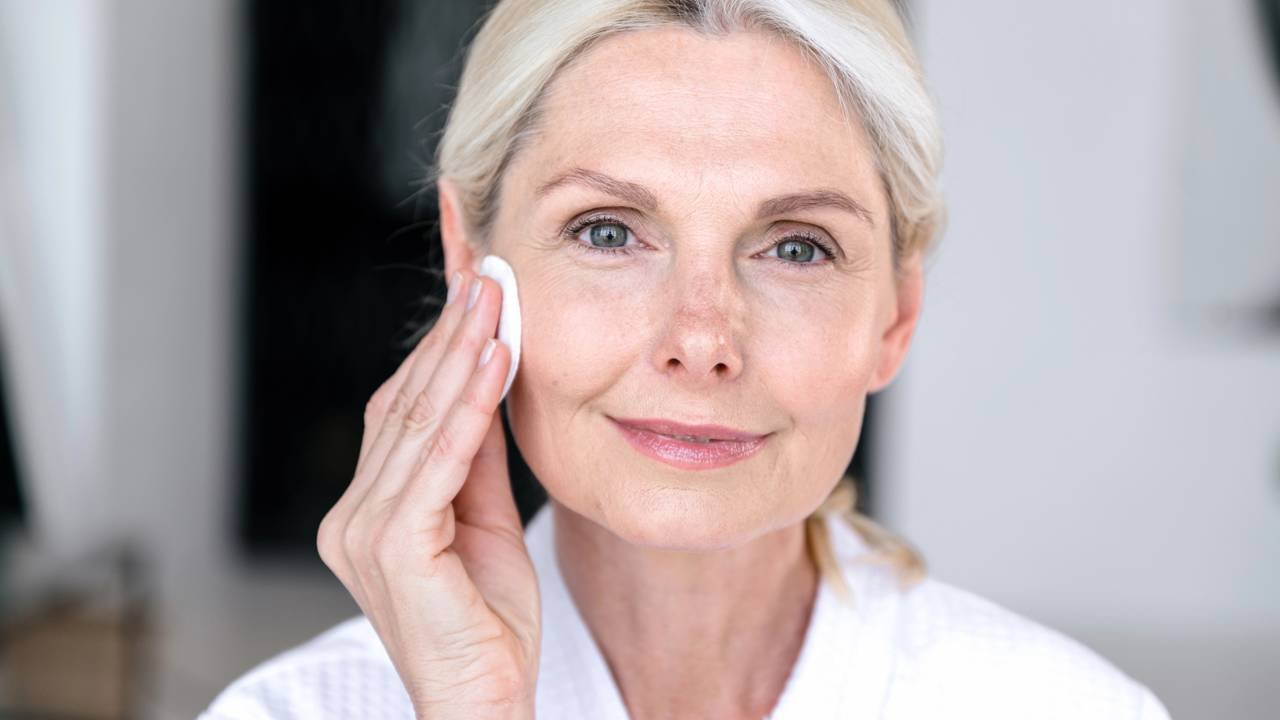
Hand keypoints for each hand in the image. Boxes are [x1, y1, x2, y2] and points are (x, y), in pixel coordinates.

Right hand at [317, 269, 538, 718]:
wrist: (485, 701)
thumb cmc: (486, 620)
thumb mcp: (484, 515)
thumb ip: (475, 452)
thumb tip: (488, 376)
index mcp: (368, 508)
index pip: (400, 406)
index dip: (435, 341)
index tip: (466, 280)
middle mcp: (353, 515)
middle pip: (403, 403)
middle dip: (448, 331)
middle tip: (483, 266)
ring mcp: (364, 533)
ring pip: (417, 421)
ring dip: (459, 352)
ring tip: (493, 293)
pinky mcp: (393, 551)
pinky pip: (436, 463)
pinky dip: (467, 407)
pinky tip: (494, 358)